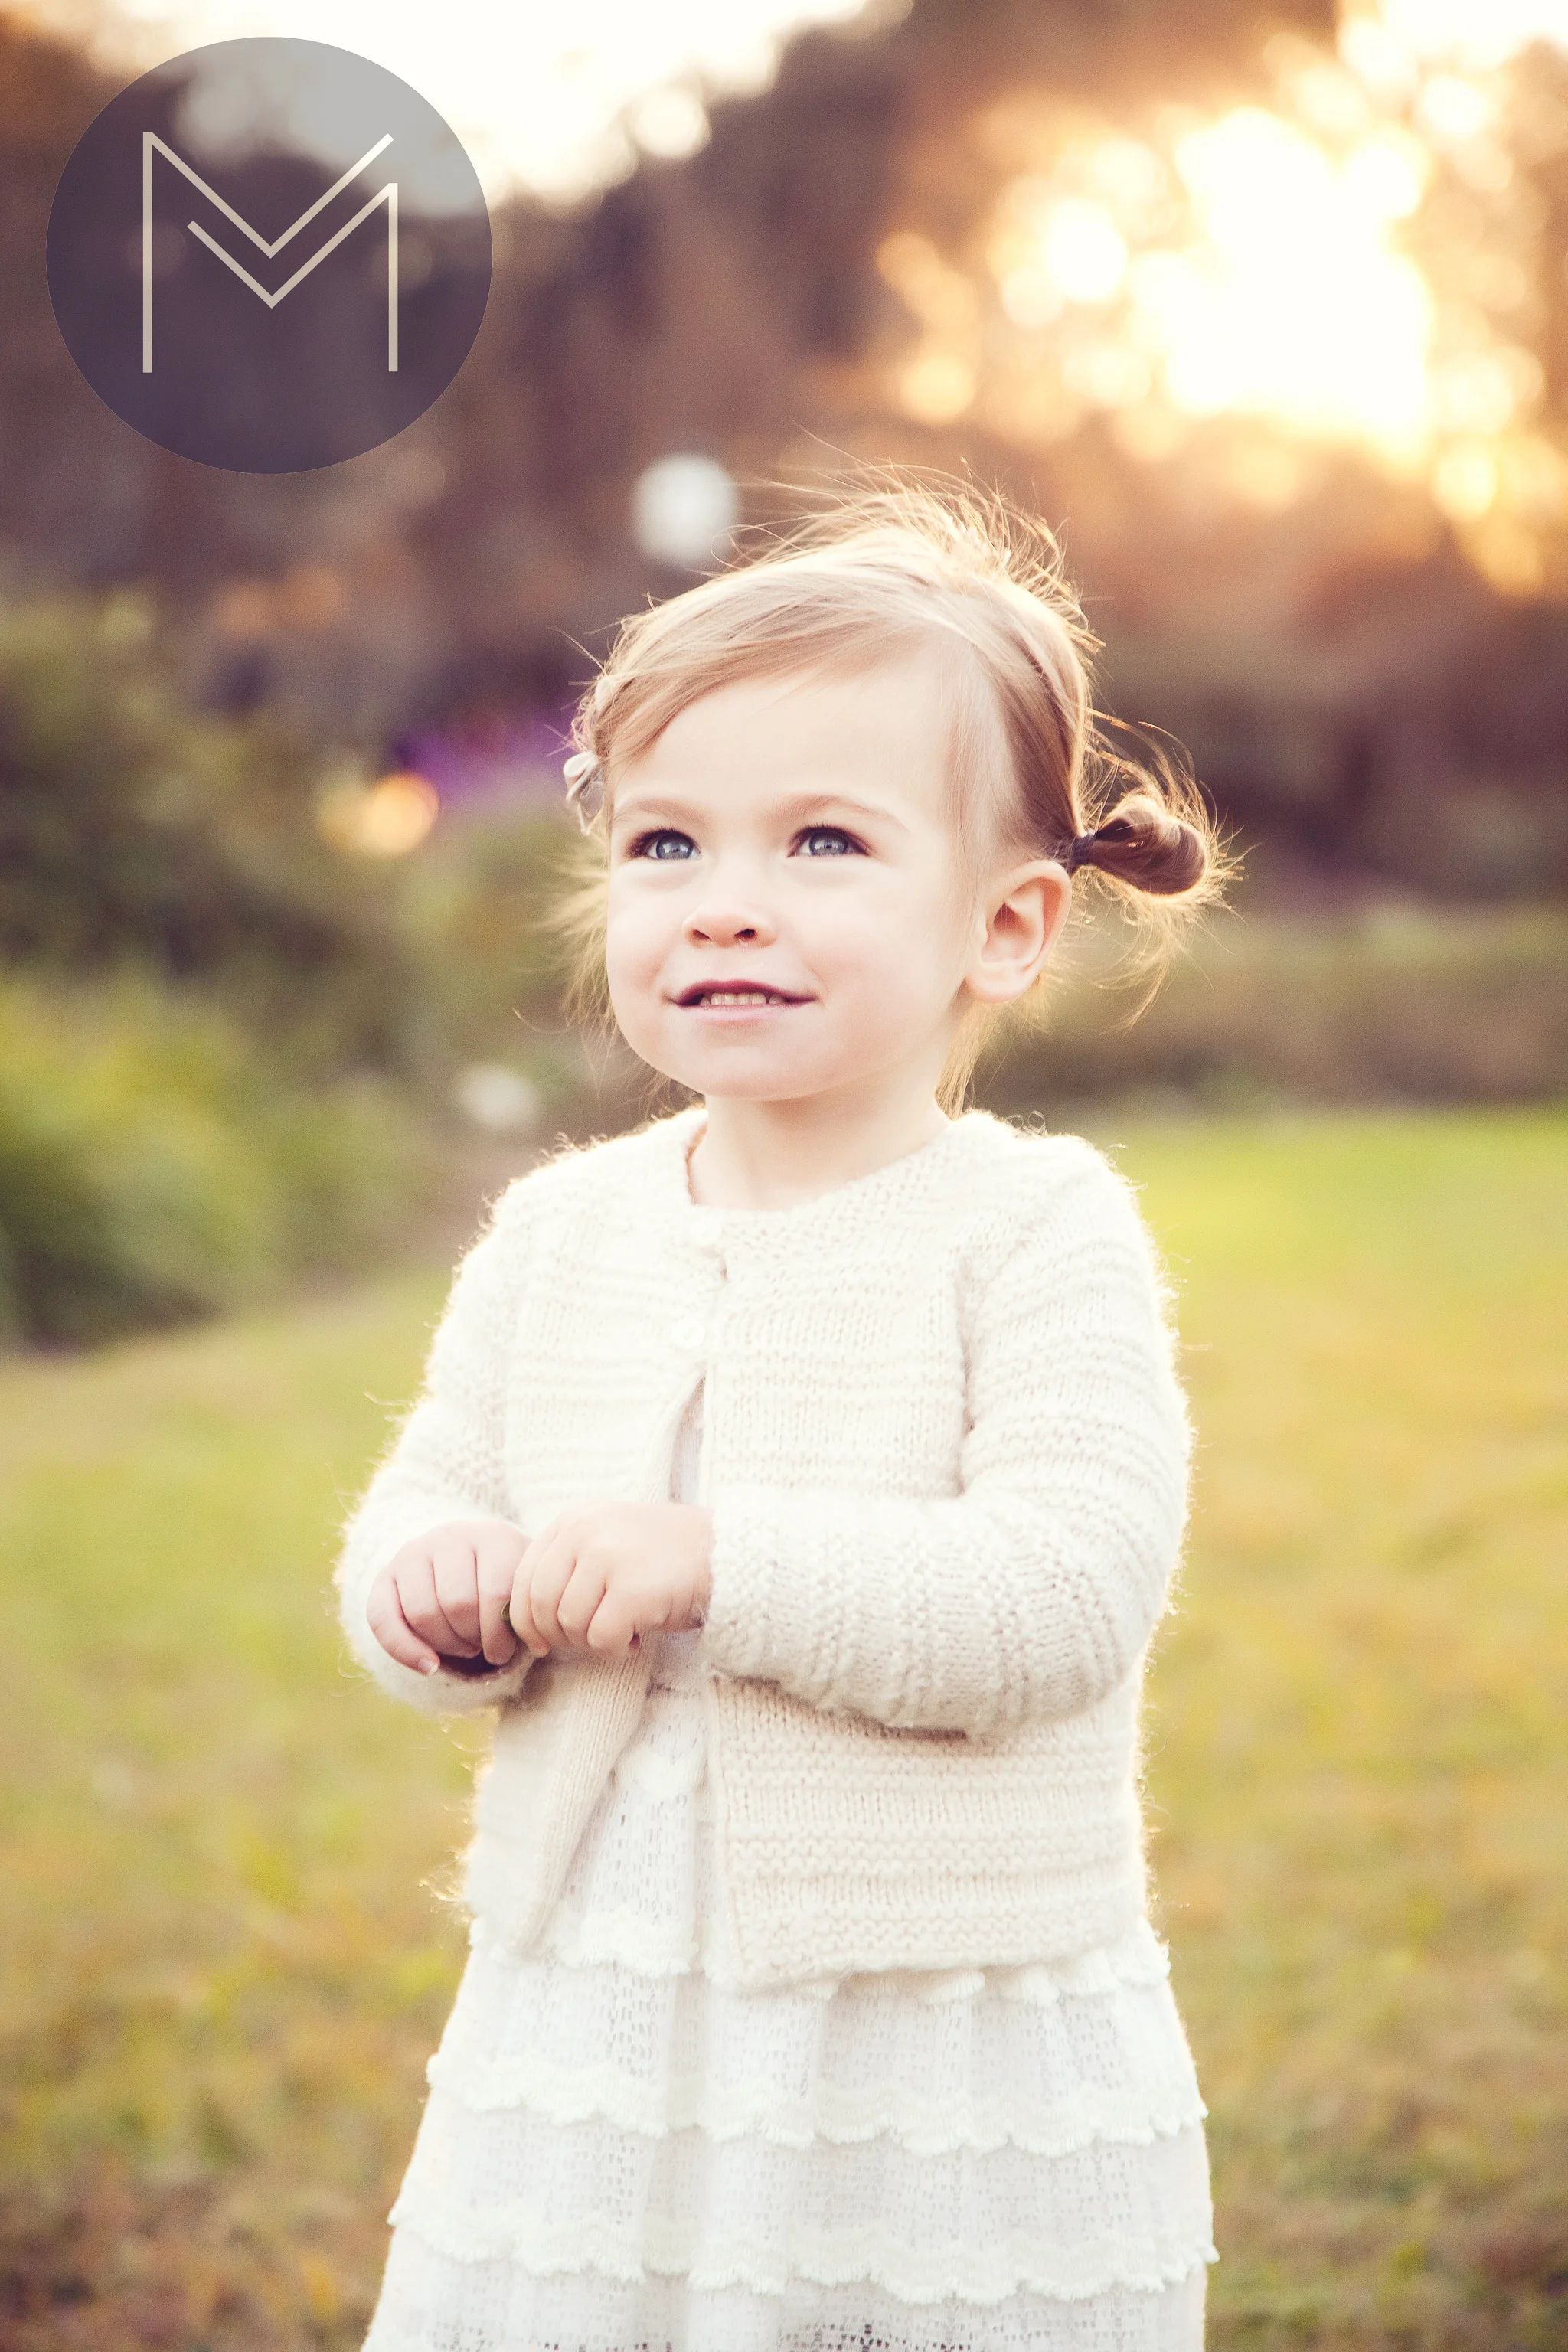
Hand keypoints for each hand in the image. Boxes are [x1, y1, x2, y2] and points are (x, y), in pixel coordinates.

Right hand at [366, 1519, 526, 1676]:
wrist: (470, 1564)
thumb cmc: (506, 1586)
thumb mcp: (524, 1588)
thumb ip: (526, 1608)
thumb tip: (531, 1643)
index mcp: (492, 1536)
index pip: (494, 1593)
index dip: (500, 1634)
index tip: (507, 1649)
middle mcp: (450, 1537)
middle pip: (457, 1604)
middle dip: (473, 1638)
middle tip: (482, 1645)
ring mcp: (414, 1553)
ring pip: (423, 1613)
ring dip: (447, 1645)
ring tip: (464, 1645)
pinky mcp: (385, 1576)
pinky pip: (383, 1620)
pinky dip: (405, 1651)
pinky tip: (430, 1666)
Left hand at [509, 1503, 712, 1660]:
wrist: (724, 1550)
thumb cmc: (662, 1557)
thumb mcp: (606, 1541)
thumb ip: (567, 1565)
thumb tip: (525, 1621)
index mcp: (572, 1520)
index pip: (523, 1577)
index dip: (524, 1619)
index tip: (540, 1643)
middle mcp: (584, 1532)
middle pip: (540, 1604)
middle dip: (558, 1636)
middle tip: (588, 1642)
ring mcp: (607, 1557)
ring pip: (569, 1624)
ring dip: (592, 1642)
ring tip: (621, 1634)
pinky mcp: (631, 1589)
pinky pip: (601, 1638)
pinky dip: (616, 1649)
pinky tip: (637, 1639)